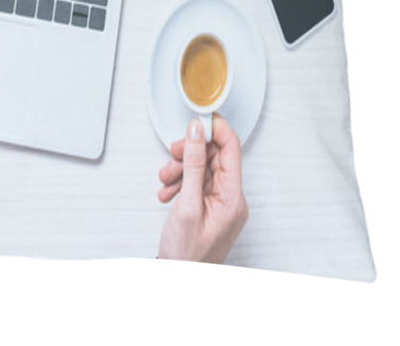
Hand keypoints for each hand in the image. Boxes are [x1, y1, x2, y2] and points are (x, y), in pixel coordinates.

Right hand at [157, 114, 247, 263]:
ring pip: (201, 168)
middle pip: (213, 157)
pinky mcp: (209, 207)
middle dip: (189, 153)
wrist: (178, 280)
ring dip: (180, 168)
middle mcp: (231, 198)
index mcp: (233, 197)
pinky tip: (169, 191)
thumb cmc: (186, 254)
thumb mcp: (186, 204)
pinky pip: (196, 182)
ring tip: (166, 181)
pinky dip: (180, 182)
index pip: (230, 148)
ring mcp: (220, 203)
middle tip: (173, 156)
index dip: (215, 129)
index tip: (197, 119)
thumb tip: (197, 132)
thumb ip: (193, 164)